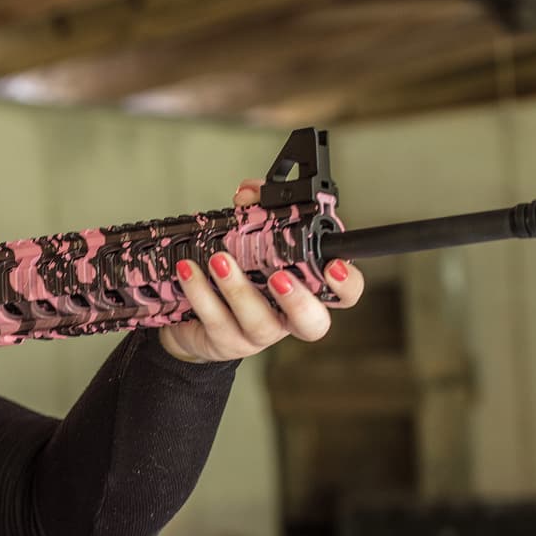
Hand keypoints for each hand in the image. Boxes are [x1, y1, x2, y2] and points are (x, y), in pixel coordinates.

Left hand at [158, 177, 364, 362]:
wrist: (196, 320)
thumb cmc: (236, 278)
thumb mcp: (250, 243)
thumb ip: (257, 212)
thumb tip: (249, 192)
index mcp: (305, 292)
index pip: (343, 293)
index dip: (346, 284)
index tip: (333, 266)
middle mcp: (287, 318)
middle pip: (312, 324)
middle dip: (297, 300)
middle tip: (278, 277)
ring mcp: (258, 335)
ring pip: (257, 322)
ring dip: (238, 288)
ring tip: (219, 260)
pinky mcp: (225, 342)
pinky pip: (215, 320)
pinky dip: (201, 292)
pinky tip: (189, 270)